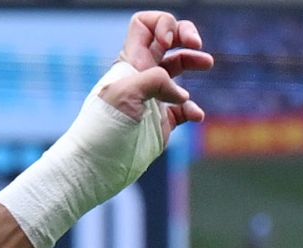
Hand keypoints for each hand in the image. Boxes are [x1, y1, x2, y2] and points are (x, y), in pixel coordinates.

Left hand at [100, 9, 212, 123]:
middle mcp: (142, 76)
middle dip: (186, 34)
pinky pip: (185, 107)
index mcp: (130, 64)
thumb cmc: (102, 130)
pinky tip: (194, 116)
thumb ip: (156, 80)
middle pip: (168, 40)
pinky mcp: (162, 122)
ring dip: (195, 61)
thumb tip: (180, 95)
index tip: (168, 42)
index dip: (162, 24)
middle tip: (196, 45)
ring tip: (207, 64)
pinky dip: (194, 108)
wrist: (96, 169)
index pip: (144, 25)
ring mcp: (153, 98)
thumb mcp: (125, 94)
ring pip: (179, 69)